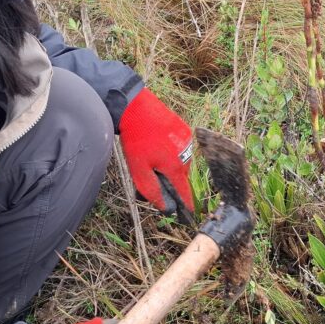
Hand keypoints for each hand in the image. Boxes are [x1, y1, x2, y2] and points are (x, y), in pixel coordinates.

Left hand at [119, 89, 194, 222]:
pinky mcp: (184, 129)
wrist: (135, 108)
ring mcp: (187, 140)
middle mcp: (187, 154)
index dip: (186, 205)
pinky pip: (181, 147)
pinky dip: (171, 150)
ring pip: (181, 161)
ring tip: (150, 154)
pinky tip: (156, 143)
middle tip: (150, 172)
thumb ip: (152, 191)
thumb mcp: (139, 170)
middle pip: (181, 177)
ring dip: (170, 164)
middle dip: (169, 180)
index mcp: (176, 167)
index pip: (185, 192)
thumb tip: (165, 208)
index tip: (189, 215)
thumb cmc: (136, 139)